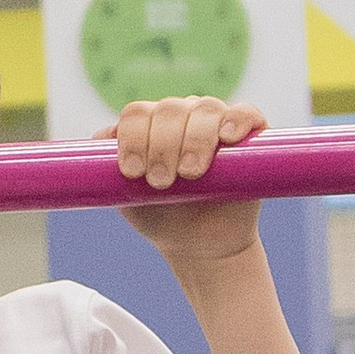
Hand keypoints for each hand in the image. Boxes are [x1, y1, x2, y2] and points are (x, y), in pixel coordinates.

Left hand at [102, 97, 267, 272]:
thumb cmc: (161, 216)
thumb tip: (104, 138)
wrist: (200, 244)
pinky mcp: (250, 135)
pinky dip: (237, 120)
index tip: (132, 172)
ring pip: (205, 109)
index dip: (133, 138)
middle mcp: (182, 116)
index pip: (137, 114)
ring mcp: (215, 122)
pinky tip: (227, 137)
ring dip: (195, 139)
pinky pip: (246, 113)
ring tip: (190, 173)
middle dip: (162, 145)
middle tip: (161, 182)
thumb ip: (108, 171)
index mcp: (150, 125)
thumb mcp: (128, 197)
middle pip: (169, 109)